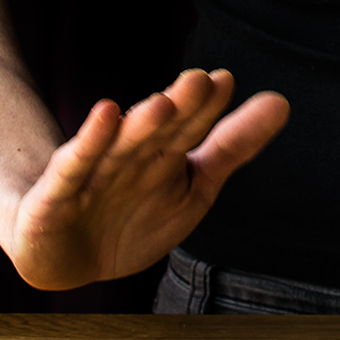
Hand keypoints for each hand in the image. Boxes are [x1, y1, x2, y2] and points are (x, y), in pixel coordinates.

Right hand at [4, 68, 288, 289]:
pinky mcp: (57, 194)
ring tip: (161, 104)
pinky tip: (103, 117)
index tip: (225, 80)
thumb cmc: (134, 218)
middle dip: (180, 108)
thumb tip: (281, 101)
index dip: (207, 108)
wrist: (68, 259)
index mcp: (164, 155)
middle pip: (159, 131)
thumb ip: (233, 146)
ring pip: (121, 147)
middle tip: (200, 80)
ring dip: (140, 127)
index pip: (190, 127)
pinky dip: (89, 144)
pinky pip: (75, 167)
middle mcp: (131, 157)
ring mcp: (93, 173)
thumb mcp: (195, 187)